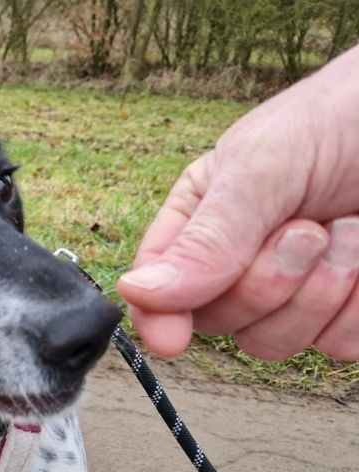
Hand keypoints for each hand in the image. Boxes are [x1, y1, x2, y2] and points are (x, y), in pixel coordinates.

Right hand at [117, 46, 358, 360]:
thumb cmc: (341, 121)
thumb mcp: (264, 166)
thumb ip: (207, 237)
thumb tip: (136, 292)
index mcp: (199, 221)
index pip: (157, 286)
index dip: (159, 315)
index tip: (170, 338)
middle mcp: (237, 263)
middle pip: (217, 320)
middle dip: (266, 281)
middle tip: (307, 229)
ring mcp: (292, 294)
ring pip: (271, 342)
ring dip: (318, 293)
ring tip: (347, 233)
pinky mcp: (345, 315)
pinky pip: (336, 346)